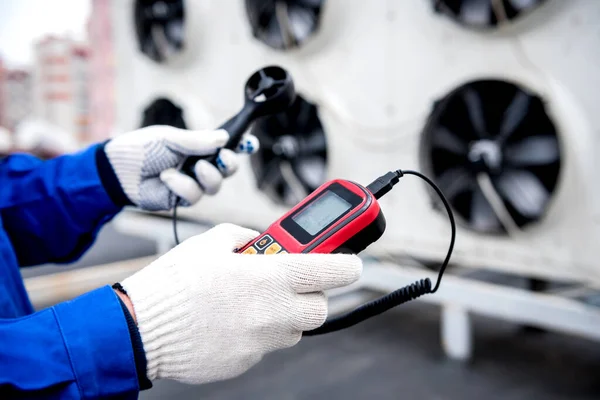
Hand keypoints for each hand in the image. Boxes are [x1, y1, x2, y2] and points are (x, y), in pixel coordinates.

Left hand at [103, 126, 257, 210]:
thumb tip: (225, 138)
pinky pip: (194, 196)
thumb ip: (197, 140)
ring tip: (191, 168)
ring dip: (206, 176)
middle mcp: (198, 165)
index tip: (251, 143)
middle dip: (229, 164)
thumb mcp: (169, 138)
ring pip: (214, 186)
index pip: (225, 146)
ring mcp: (191, 183)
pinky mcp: (181, 199)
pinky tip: (166, 179)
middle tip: (222, 158)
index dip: (242, 146)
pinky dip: (182, 186)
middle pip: (227, 170)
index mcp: (197, 146)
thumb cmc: (140, 149)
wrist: (116, 171)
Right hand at [120, 223, 361, 384]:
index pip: (333, 271)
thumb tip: (267, 242)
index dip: (349, 265)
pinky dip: (257, 332)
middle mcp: (274, 311)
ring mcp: (261, 341)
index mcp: (271, 275)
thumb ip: (250, 238)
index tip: (352, 264)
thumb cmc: (177, 278)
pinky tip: (230, 321)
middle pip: (321, 308)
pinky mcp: (246, 362)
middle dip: (312, 294)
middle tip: (291, 283)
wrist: (141, 325)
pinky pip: (265, 346)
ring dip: (284, 314)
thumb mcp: (214, 240)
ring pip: (294, 330)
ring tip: (252, 302)